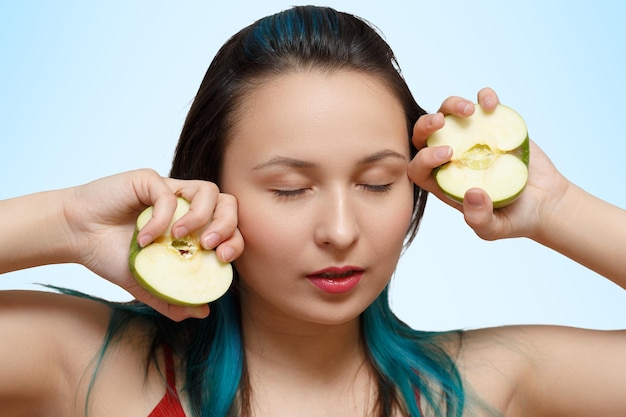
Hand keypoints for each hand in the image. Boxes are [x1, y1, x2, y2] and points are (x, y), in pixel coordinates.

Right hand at [62, 169, 242, 320]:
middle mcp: (187, 205)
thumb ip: (173, 298)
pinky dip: (161, 218)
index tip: (222, 259)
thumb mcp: (146, 285)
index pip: (230, 227)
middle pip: (228, 203)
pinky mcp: (150, 180)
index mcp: (194, 227)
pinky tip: (144, 238)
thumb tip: (204, 311)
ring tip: (181, 238)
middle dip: (227, 226)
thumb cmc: (112, 255)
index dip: (235, 240)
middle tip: (210, 248)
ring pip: (208, 190)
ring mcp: (171, 190)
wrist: (77, 237)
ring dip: (201, 217)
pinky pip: (169, 194)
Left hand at [408, 88, 570, 240]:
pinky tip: (491, 103)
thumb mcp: (495, 228)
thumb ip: (479, 218)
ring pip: (448, 114)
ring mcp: (470, 138)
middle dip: (425, 125)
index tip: (448, 154)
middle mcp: (450, 157)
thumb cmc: (515, 218)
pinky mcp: (492, 125)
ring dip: (451, 105)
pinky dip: (483, 97)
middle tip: (441, 121)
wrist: (546, 202)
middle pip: (423, 136)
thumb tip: (472, 194)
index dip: (423, 158)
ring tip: (469, 110)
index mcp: (443, 181)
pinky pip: (481, 105)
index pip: (418, 167)